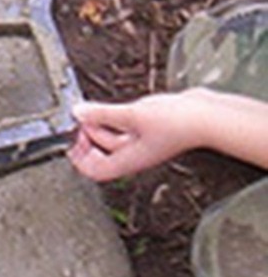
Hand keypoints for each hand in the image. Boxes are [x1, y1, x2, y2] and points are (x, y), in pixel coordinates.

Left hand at [67, 95, 197, 181]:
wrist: (207, 116)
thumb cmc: (178, 122)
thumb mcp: (132, 115)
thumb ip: (102, 114)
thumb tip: (77, 113)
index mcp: (129, 160)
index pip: (96, 171)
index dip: (79, 159)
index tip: (69, 139)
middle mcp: (134, 154)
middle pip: (100, 154)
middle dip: (85, 138)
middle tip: (77, 120)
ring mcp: (141, 141)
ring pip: (110, 138)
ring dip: (96, 125)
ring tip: (88, 109)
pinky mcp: (147, 128)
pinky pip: (122, 126)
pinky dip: (111, 117)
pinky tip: (107, 106)